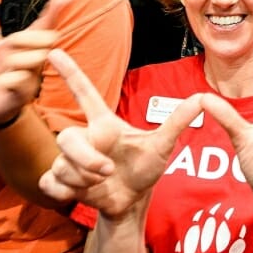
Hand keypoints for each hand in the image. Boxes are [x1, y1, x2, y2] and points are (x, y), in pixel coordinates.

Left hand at [0, 0, 60, 125]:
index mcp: (27, 46)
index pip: (44, 26)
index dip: (54, 12)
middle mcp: (35, 60)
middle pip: (38, 40)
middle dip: (22, 39)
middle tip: (8, 48)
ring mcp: (31, 78)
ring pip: (25, 59)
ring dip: (10, 62)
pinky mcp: (22, 95)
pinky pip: (16, 81)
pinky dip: (5, 81)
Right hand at [38, 49, 202, 217]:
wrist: (132, 202)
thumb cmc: (144, 169)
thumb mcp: (162, 146)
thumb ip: (177, 121)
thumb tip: (202, 98)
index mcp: (103, 124)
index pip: (84, 92)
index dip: (70, 72)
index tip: (55, 51)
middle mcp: (84, 138)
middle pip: (66, 138)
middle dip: (85, 159)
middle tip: (106, 170)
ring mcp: (70, 160)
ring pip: (62, 165)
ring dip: (83, 179)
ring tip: (102, 182)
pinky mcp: (62, 181)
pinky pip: (49, 182)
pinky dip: (65, 191)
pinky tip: (79, 193)